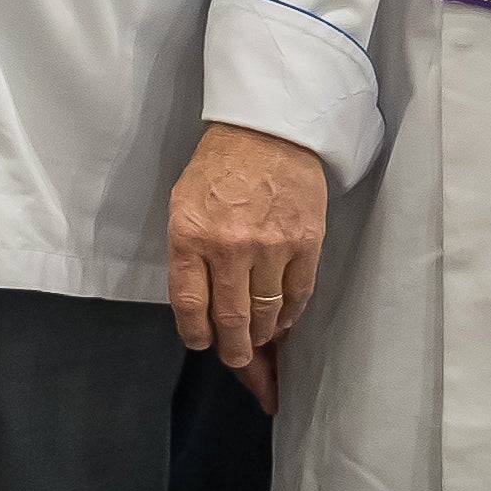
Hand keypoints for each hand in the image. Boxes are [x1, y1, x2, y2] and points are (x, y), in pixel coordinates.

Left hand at [163, 119, 333, 401]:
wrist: (267, 130)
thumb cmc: (218, 168)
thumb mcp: (183, 205)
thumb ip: (188, 253)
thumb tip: (200, 301)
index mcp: (190, 236)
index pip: (189, 305)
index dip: (196, 333)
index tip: (201, 343)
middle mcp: (230, 247)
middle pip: (231, 319)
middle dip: (233, 350)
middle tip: (235, 359)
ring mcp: (272, 247)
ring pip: (267, 313)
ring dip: (262, 337)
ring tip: (258, 343)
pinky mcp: (307, 242)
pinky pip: (299, 294)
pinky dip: (290, 315)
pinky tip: (282, 322)